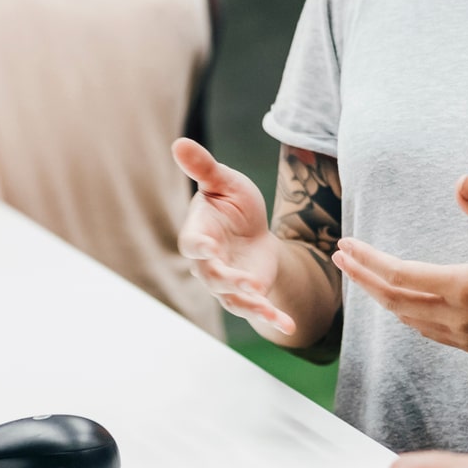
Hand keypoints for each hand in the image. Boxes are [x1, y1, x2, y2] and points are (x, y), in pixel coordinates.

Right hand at [173, 138, 292, 333]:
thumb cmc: (233, 203)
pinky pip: (256, 308)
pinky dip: (272, 318)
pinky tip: (288, 325)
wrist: (254, 230)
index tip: (209, 249)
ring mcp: (226, 283)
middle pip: (211, 277)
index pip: (192, 244)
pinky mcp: (248, 295)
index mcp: (198, 234)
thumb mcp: (224, 182)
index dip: (199, 247)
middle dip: (228, 281)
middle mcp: (207, 264)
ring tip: (268, 309)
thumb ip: (204, 168)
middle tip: (246, 282)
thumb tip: (179, 142)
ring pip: (232, 298)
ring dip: (250, 304)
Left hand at [331, 176, 467, 356]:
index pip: (400, 275)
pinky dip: (404, 312)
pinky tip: (400, 300)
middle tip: (341, 257)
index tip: (347, 245)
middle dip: (363, 278)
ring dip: (381, 296)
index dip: (369, 261)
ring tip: (362, 275)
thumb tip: (460, 181)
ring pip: (407, 318)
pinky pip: (425, 330)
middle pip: (394, 300)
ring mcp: (465, 335)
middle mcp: (459, 318)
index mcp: (466, 289)